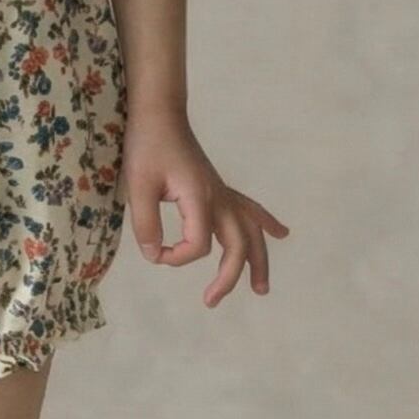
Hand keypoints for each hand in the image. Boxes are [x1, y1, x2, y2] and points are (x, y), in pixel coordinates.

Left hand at [123, 111, 288, 305]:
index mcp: (199, 198)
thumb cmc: (147, 146)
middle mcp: (218, 198)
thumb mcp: (136, 186)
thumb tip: (154, 256)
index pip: (198, 245)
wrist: (160, 116)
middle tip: (210, 301)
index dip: (176, 257)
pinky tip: (282, 234)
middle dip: (228, 277)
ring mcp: (222, 193)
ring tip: (261, 289)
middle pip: (237, 245)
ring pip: (251, 232)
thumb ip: (146, 224)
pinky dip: (266, 223)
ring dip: (258, 261)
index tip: (155, 252)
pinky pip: (250, 209)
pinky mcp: (219, 189)